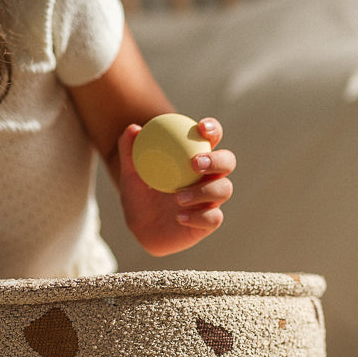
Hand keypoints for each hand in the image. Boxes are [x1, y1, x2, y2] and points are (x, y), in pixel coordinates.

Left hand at [116, 117, 234, 256]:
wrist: (140, 229)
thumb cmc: (139, 196)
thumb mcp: (130, 175)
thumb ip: (129, 151)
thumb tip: (133, 129)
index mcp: (194, 158)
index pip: (211, 138)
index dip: (213, 129)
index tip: (201, 128)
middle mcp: (208, 177)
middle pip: (227, 162)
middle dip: (217, 160)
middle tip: (195, 163)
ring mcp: (211, 199)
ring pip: (224, 189)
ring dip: (204, 191)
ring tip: (177, 198)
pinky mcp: (209, 222)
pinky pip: (213, 218)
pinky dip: (198, 217)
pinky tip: (180, 217)